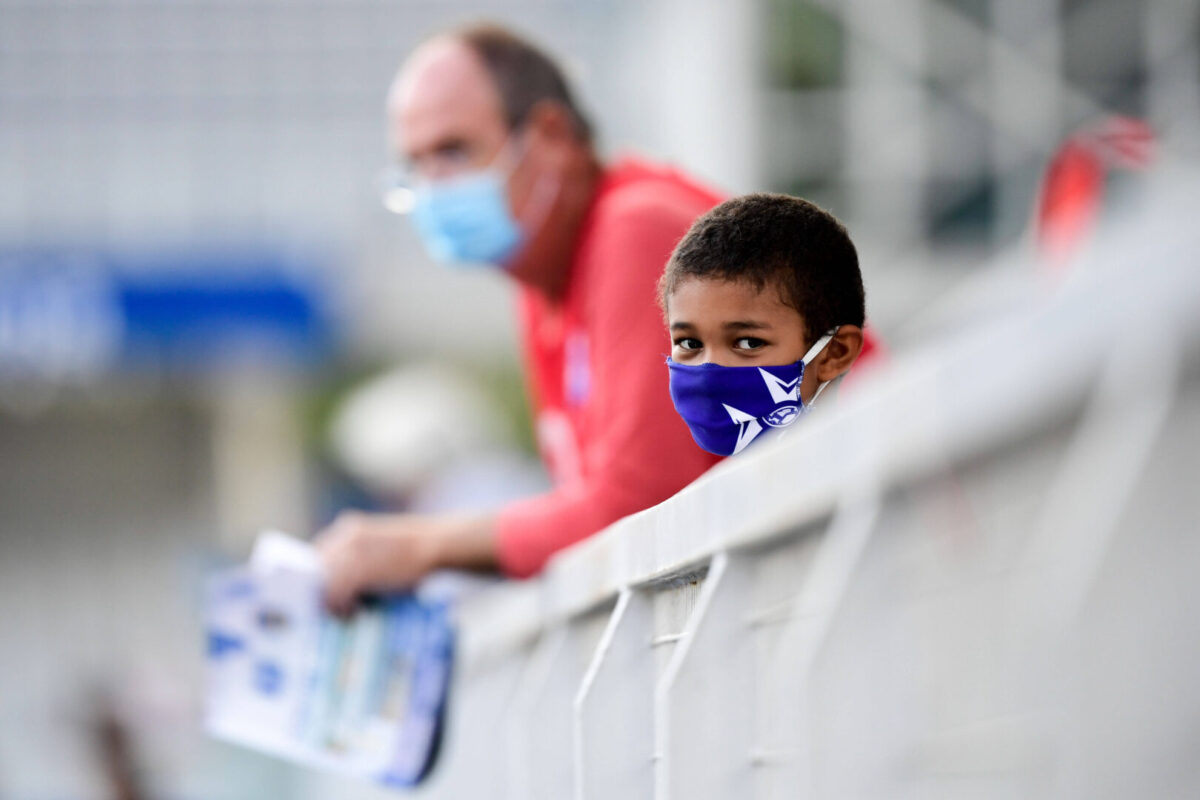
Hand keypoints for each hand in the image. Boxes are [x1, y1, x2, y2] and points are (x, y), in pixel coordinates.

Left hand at [314, 510, 496, 614]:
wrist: (438, 545)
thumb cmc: (413, 552)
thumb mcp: (381, 548)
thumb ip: (358, 559)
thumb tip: (337, 586)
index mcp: (350, 528)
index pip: (320, 554)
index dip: (319, 575)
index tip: (320, 592)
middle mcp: (346, 536)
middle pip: (319, 568)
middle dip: (321, 589)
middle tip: (326, 609)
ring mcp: (352, 551)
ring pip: (326, 582)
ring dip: (329, 600)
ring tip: (341, 613)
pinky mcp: (361, 568)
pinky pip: (338, 591)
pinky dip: (340, 605)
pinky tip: (352, 613)